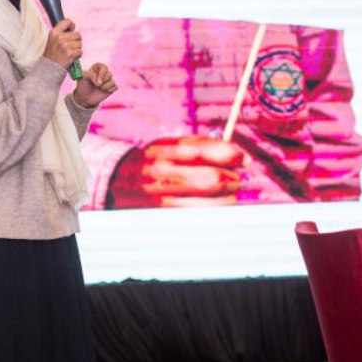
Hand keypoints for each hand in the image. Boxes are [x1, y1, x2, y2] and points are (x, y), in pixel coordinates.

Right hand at [43, 18, 81, 68]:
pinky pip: (80, 51)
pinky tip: (71, 56)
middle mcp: (60, 37)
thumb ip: (60, 33)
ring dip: (77, 48)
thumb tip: (72, 29)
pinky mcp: (70, 53)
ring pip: (80, 43)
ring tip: (69, 52)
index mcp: (55, 32)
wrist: (48, 67)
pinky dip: (77, 55)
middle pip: (77, 34)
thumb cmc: (51, 53)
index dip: (72, 26)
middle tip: (70, 46)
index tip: (72, 30)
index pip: (68, 21)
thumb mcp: (51, 39)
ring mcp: (65, 45)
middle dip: (76, 40)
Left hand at [74, 63, 117, 107]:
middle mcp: (103, 72)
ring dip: (105, 87)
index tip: (98, 82)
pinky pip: (115, 86)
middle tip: (97, 86)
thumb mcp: (83, 78)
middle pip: (109, 74)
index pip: (104, 67)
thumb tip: (99, 81)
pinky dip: (110, 90)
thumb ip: (90, 75)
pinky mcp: (111, 87)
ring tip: (99, 88)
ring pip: (112, 81)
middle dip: (103, 82)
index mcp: (97, 68)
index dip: (102, 74)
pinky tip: (104, 91)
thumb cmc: (83, 85)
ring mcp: (108, 79)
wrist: (85, 97)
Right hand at [106, 135, 245, 208]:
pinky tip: (217, 205)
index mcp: (163, 151)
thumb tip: (237, 153)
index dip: (229, 155)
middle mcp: (160, 174)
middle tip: (236, 178)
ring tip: (229, 192)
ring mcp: (160, 198)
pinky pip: (197, 217)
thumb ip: (202, 145)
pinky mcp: (162, 217)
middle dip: (231, 178)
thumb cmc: (154, 161)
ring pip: (207, 202)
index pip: (202, 152)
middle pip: (209, 179)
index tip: (243, 159)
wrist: (117, 181)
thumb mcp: (170, 144)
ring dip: (226, 198)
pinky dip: (214, 211)